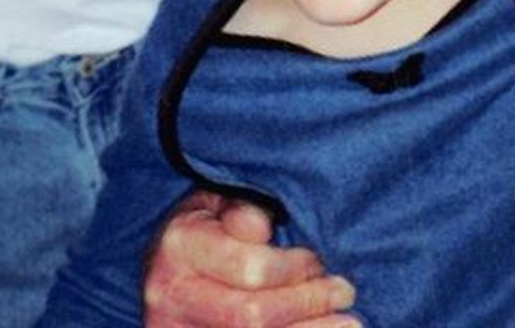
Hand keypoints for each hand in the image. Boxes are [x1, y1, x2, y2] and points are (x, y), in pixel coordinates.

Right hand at [145, 191, 358, 327]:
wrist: (165, 265)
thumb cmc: (206, 223)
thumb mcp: (218, 199)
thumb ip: (243, 208)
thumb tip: (261, 228)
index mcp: (181, 246)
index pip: (250, 268)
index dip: (295, 268)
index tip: (321, 259)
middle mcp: (171, 297)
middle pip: (251, 316)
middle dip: (308, 303)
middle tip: (346, 291)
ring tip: (350, 323)